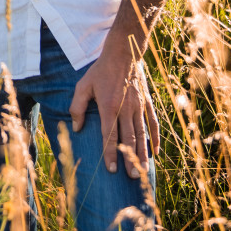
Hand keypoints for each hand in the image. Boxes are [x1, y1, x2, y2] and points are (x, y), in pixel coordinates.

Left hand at [69, 55, 155, 177]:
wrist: (124, 52)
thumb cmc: (100, 70)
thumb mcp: (83, 85)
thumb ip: (77, 107)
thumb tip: (76, 128)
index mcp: (108, 106)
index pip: (109, 135)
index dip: (110, 153)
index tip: (112, 169)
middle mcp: (125, 108)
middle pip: (128, 138)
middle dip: (130, 158)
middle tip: (132, 177)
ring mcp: (138, 106)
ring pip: (142, 134)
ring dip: (143, 153)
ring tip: (144, 170)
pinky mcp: (146, 102)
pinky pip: (152, 123)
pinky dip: (154, 138)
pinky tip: (154, 152)